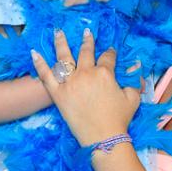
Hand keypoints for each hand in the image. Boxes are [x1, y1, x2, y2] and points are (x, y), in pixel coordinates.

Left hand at [31, 29, 140, 146]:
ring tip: (58, 32)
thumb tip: (137, 68)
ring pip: (64, 58)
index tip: (110, 51)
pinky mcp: (57, 94)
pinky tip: (35, 53)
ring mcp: (70, 83)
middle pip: (85, 52)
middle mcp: (86, 73)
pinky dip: (40, 64)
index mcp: (105, 73)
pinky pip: (46, 76)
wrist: (103, 138)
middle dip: (87, 41)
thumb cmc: (119, 118)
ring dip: (61, 43)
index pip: (108, 57)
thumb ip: (135, 81)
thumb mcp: (133, 97)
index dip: (110, 53)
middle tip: (86, 32)